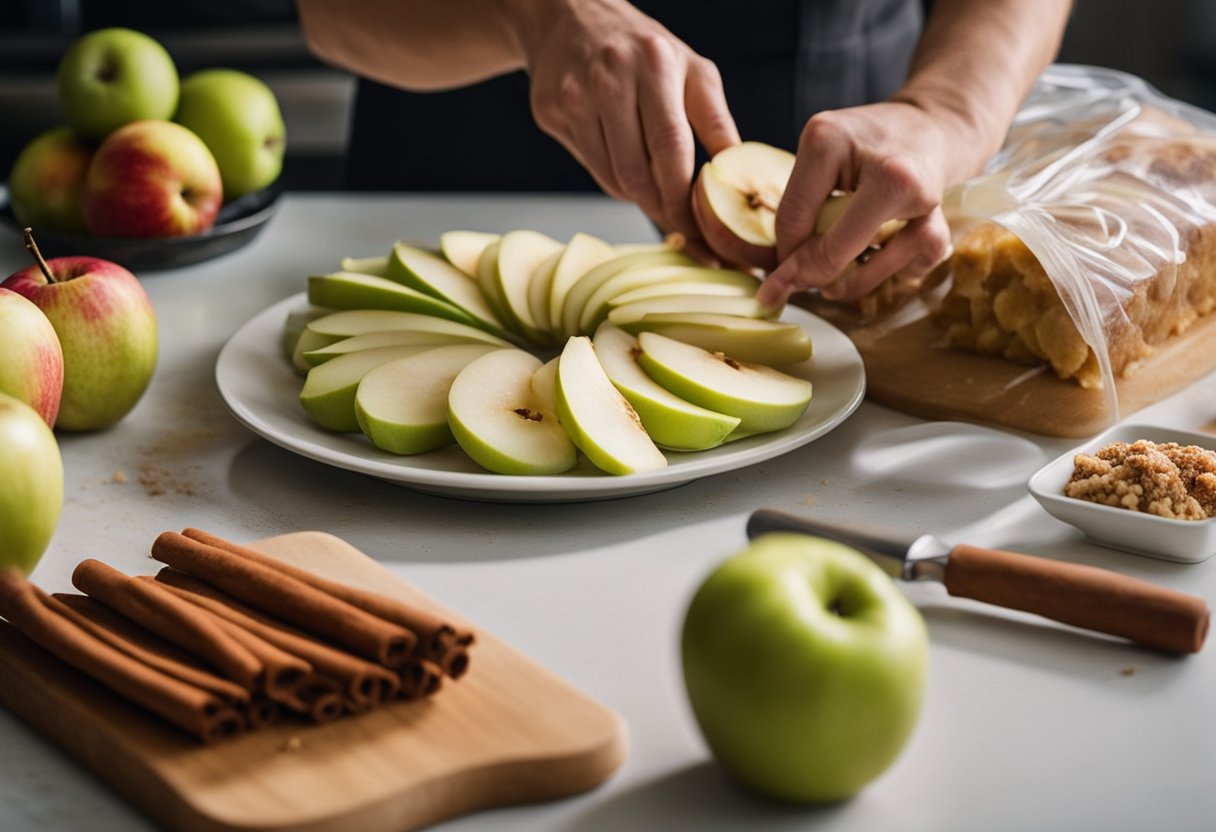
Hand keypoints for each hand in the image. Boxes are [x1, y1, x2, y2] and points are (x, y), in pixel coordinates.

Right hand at [510, 0, 738, 246]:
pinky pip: (591, 167)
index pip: (671, 148)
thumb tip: (736, 177)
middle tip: (683, 231)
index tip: (700, 230)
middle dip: (664, 210)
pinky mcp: (550, 112)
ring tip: (660, 198)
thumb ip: (716, 122)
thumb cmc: (643, 49)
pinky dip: (615, 180)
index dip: (684, 199)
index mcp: (653, 63)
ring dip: (640, 198)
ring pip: (612, 178)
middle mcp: (609, 78)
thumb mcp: (692, 70)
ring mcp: (573, 96)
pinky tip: (628, 168)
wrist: (571, 15)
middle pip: (637, 172)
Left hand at [756, 100, 955, 306]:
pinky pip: (910, 268)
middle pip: (834, 250)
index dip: (783, 255)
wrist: (930, 127)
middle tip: (798, 285)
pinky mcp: (943, 220)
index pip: (794, 219)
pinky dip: (893, 272)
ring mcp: (922, 196)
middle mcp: (887, 169)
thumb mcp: (821, 161)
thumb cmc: (864, 145)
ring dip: (853, 283)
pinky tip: (883, 259)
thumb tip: (780, 274)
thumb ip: (798, 211)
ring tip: (835, 285)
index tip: (779, 270)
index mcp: (833, 141)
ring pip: (877, 266)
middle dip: (811, 276)